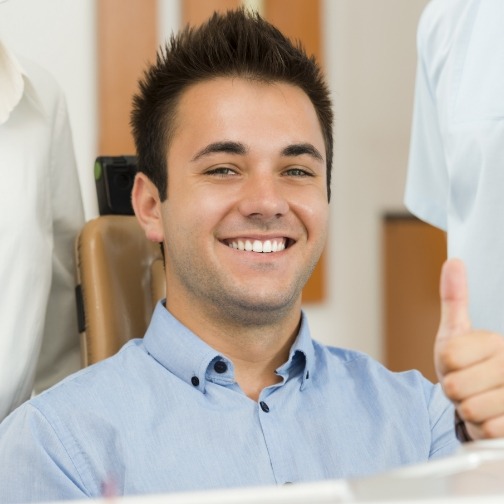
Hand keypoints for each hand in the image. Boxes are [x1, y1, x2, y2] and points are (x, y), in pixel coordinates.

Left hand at [435, 258, 503, 439]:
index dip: (445, 364)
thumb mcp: (456, 332)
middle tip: (467, 384)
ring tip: (479, 400)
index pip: (448, 356)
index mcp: (495, 342)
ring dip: (467, 410)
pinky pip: (485, 430)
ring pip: (469, 409)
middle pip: (454, 386)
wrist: (489, 402)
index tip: (457, 363)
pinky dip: (481, 428)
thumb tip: (454, 262)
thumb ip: (455, 299)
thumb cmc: (467, 365)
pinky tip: (492, 417)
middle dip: (453, 389)